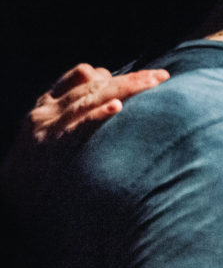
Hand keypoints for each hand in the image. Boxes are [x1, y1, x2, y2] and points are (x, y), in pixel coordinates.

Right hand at [2, 64, 167, 200]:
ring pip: (90, 97)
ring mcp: (48, 125)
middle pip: (94, 83)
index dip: (117, 74)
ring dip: (124, 89)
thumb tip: (115, 98)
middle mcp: (48, 108)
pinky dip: (97, 114)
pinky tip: (117, 109)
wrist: (10, 193)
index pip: (83, 74)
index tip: (150, 76)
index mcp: (49, 101)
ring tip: (152, 84)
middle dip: (131, 79)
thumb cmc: (39, 165)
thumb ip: (79, 112)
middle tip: (162, 77)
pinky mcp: (50, 144)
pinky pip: (77, 124)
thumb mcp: (53, 131)